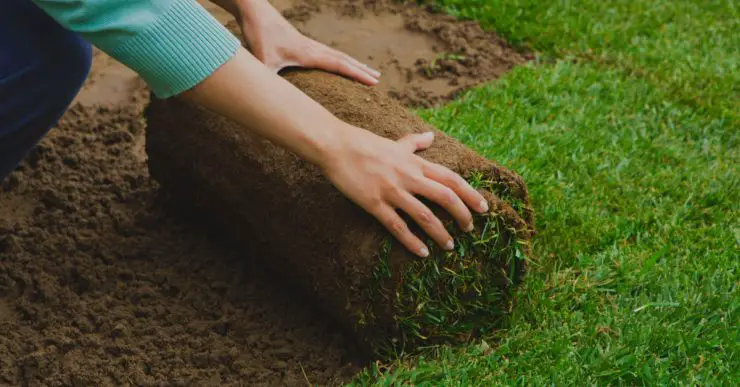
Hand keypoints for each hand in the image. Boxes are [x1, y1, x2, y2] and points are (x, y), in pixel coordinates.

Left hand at [232, 0, 380, 84]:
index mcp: (309, 54)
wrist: (254, 10)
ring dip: (353, 63)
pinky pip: (327, 53)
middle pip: (344, 59)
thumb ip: (269, 81)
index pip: (340, 65)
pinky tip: (338, 63)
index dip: (358, 74)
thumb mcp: (263, 62)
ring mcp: (308, 44)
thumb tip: (271, 100)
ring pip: (337, 54)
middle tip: (378, 78)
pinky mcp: (301, 42)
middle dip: (361, 70)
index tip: (374, 82)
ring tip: (365, 69)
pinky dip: (339, 59)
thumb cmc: (259, 35)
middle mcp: (313, 48)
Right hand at [321, 128, 488, 256]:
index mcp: (415, 163)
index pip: (451, 178)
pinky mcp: (375, 204)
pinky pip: (398, 226)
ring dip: (440, 233)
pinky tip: (422, 253)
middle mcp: (408, 176)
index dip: (470, 194)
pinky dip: (412, 241)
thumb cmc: (364, 144)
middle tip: (470, 229)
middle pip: (445, 197)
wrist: (336, 146)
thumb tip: (430, 136)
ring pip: (425, 215)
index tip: (483, 207)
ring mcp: (392, 191)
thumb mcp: (394, 142)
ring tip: (450, 246)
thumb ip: (414, 143)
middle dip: (462, 215)